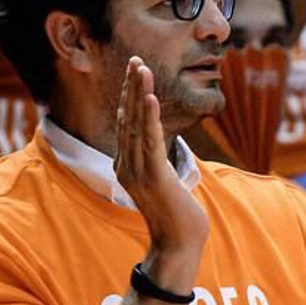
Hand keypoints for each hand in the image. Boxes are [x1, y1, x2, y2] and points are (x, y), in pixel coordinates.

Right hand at [114, 57, 207, 272]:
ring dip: (139, 93)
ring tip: (141, 67)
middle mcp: (126, 165)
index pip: (126, 125)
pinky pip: (150, 141)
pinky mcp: (153, 177)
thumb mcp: (162, 184)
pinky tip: (149, 97)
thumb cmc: (176, 216)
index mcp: (127, 166)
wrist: (179, 244)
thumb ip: (156, 165)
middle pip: (127, 118)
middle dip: (131, 87)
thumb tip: (158, 151)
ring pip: (136, 124)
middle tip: (136, 59)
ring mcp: (137, 171)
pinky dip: (149, 117)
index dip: (130, 97)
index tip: (135, 73)